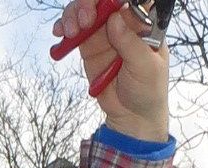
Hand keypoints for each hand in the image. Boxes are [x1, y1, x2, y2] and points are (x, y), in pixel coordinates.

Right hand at [52, 0, 167, 142]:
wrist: (132, 116)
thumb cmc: (148, 90)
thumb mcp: (146, 69)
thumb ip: (132, 44)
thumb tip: (116, 18)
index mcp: (143, 23)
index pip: (130, 1)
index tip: (105, 4)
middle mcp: (122, 22)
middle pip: (102, 1)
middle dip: (89, 4)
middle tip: (84, 20)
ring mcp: (104, 32)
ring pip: (85, 10)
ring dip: (73, 14)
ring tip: (70, 31)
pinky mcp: (89, 45)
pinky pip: (74, 28)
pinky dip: (64, 27)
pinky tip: (59, 33)